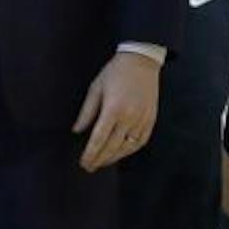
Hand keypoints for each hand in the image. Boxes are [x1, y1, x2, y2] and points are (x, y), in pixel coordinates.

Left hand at [74, 51, 161, 172]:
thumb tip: (77, 131)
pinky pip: (141, 141)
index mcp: (113, 109)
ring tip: (103, 162)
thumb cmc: (115, 72)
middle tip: (89, 167)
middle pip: (112, 147)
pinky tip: (121, 153)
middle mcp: (129, 117)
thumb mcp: (95, 88)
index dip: (90, 154)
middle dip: (99, 159)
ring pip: (127, 147)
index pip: (98, 139)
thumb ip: (87, 112)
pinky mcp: (151, 119)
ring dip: (114, 157)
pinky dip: (130, 150)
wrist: (141, 61)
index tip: (83, 162)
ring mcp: (142, 119)